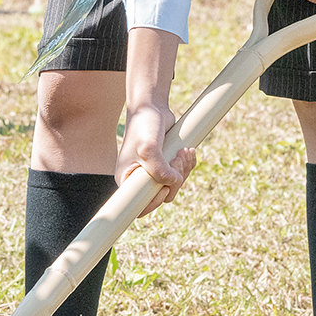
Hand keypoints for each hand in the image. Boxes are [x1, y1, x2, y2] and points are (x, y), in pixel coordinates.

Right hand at [116, 100, 194, 215]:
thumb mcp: (148, 147)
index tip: (163, 187)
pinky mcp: (165, 165)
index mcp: (127, 179)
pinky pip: (181, 175)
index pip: (139, 207)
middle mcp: (139, 179)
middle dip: (176, 180)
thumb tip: (172, 183)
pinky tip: (187, 151)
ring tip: (183, 151)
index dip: (155, 202)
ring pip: (175, 185)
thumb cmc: (144, 126)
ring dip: (184, 169)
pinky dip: (188, 164)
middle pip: (164, 196)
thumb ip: (159, 169)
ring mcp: (153, 172)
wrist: (151, 108)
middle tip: (176, 159)